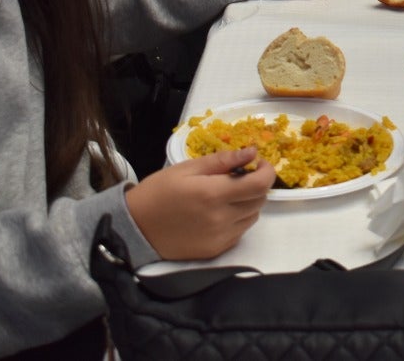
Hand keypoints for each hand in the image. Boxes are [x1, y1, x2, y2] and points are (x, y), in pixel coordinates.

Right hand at [124, 148, 275, 260]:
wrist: (135, 228)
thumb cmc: (158, 192)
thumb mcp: (187, 168)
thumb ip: (223, 160)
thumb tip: (252, 152)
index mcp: (213, 194)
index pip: (260, 184)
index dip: (267, 171)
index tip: (260, 163)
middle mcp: (221, 219)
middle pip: (260, 200)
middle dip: (257, 184)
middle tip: (241, 176)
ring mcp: (220, 238)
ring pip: (252, 216)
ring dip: (249, 202)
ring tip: (228, 194)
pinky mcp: (216, 250)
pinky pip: (240, 231)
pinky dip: (238, 218)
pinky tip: (220, 211)